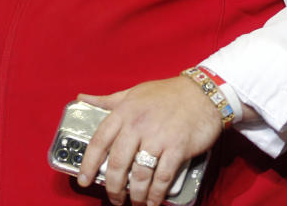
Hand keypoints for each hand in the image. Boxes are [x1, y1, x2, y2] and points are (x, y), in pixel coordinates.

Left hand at [77, 76, 222, 205]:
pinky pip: (162, 178)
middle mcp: (138, 125)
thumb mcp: (133, 92)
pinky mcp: (177, 148)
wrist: (203, 93)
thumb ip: (108, 100)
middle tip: (114, 197)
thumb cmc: (167, 93)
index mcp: (124, 112)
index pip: (99, 141)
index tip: (83, 180)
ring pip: (139, 175)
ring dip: (135, 194)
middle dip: (113, 186)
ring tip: (134, 202)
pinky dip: (155, 194)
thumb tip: (82, 97)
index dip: (88, 164)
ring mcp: (158, 138)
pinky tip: (152, 201)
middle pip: (117, 163)